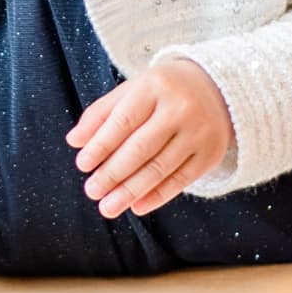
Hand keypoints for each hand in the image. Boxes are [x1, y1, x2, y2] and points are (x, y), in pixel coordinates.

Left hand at [65, 60, 234, 217]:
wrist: (217, 89)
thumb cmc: (162, 91)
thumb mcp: (132, 90)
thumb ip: (101, 113)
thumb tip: (74, 141)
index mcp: (155, 86)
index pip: (123, 121)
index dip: (101, 145)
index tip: (82, 164)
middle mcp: (181, 108)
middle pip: (141, 148)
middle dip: (113, 173)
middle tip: (92, 191)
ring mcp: (199, 132)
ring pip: (160, 168)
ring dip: (130, 191)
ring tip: (108, 206)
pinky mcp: (211, 154)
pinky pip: (181, 180)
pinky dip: (157, 196)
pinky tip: (136, 206)